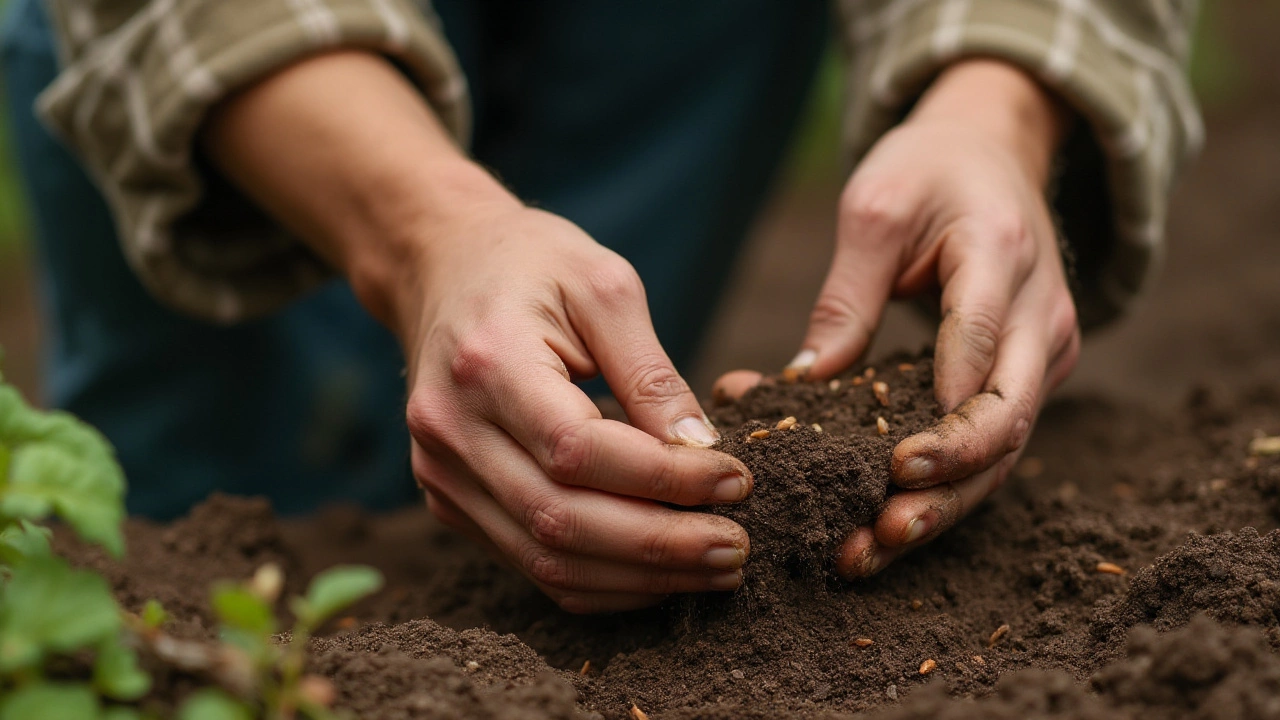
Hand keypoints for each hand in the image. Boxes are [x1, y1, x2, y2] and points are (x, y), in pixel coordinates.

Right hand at [203, 51, 750, 612]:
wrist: (445, 267)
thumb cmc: (533, 264)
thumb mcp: (604, 286)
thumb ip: (651, 372)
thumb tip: (703, 452)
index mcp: (487, 362)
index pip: (579, 449)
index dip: (664, 478)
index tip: (736, 480)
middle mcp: (452, 429)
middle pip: (561, 520)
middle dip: (661, 545)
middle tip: (736, 547)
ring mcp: (443, 473)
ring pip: (546, 558)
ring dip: (638, 577)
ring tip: (712, 568)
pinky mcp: (452, 500)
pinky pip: (531, 562)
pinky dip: (601, 580)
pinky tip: (659, 573)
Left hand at [717, 60, 1080, 577]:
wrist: (992, 152)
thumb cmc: (927, 170)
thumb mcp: (873, 207)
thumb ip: (845, 297)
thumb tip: (802, 384)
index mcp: (1003, 256)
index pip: (983, 354)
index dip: (950, 421)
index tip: (898, 466)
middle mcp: (1040, 315)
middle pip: (1008, 421)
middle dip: (948, 485)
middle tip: (882, 532)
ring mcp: (1041, 351)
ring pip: (1004, 450)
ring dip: (942, 507)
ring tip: (871, 552)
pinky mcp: (1024, 375)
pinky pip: (990, 442)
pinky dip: (942, 487)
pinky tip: (884, 526)